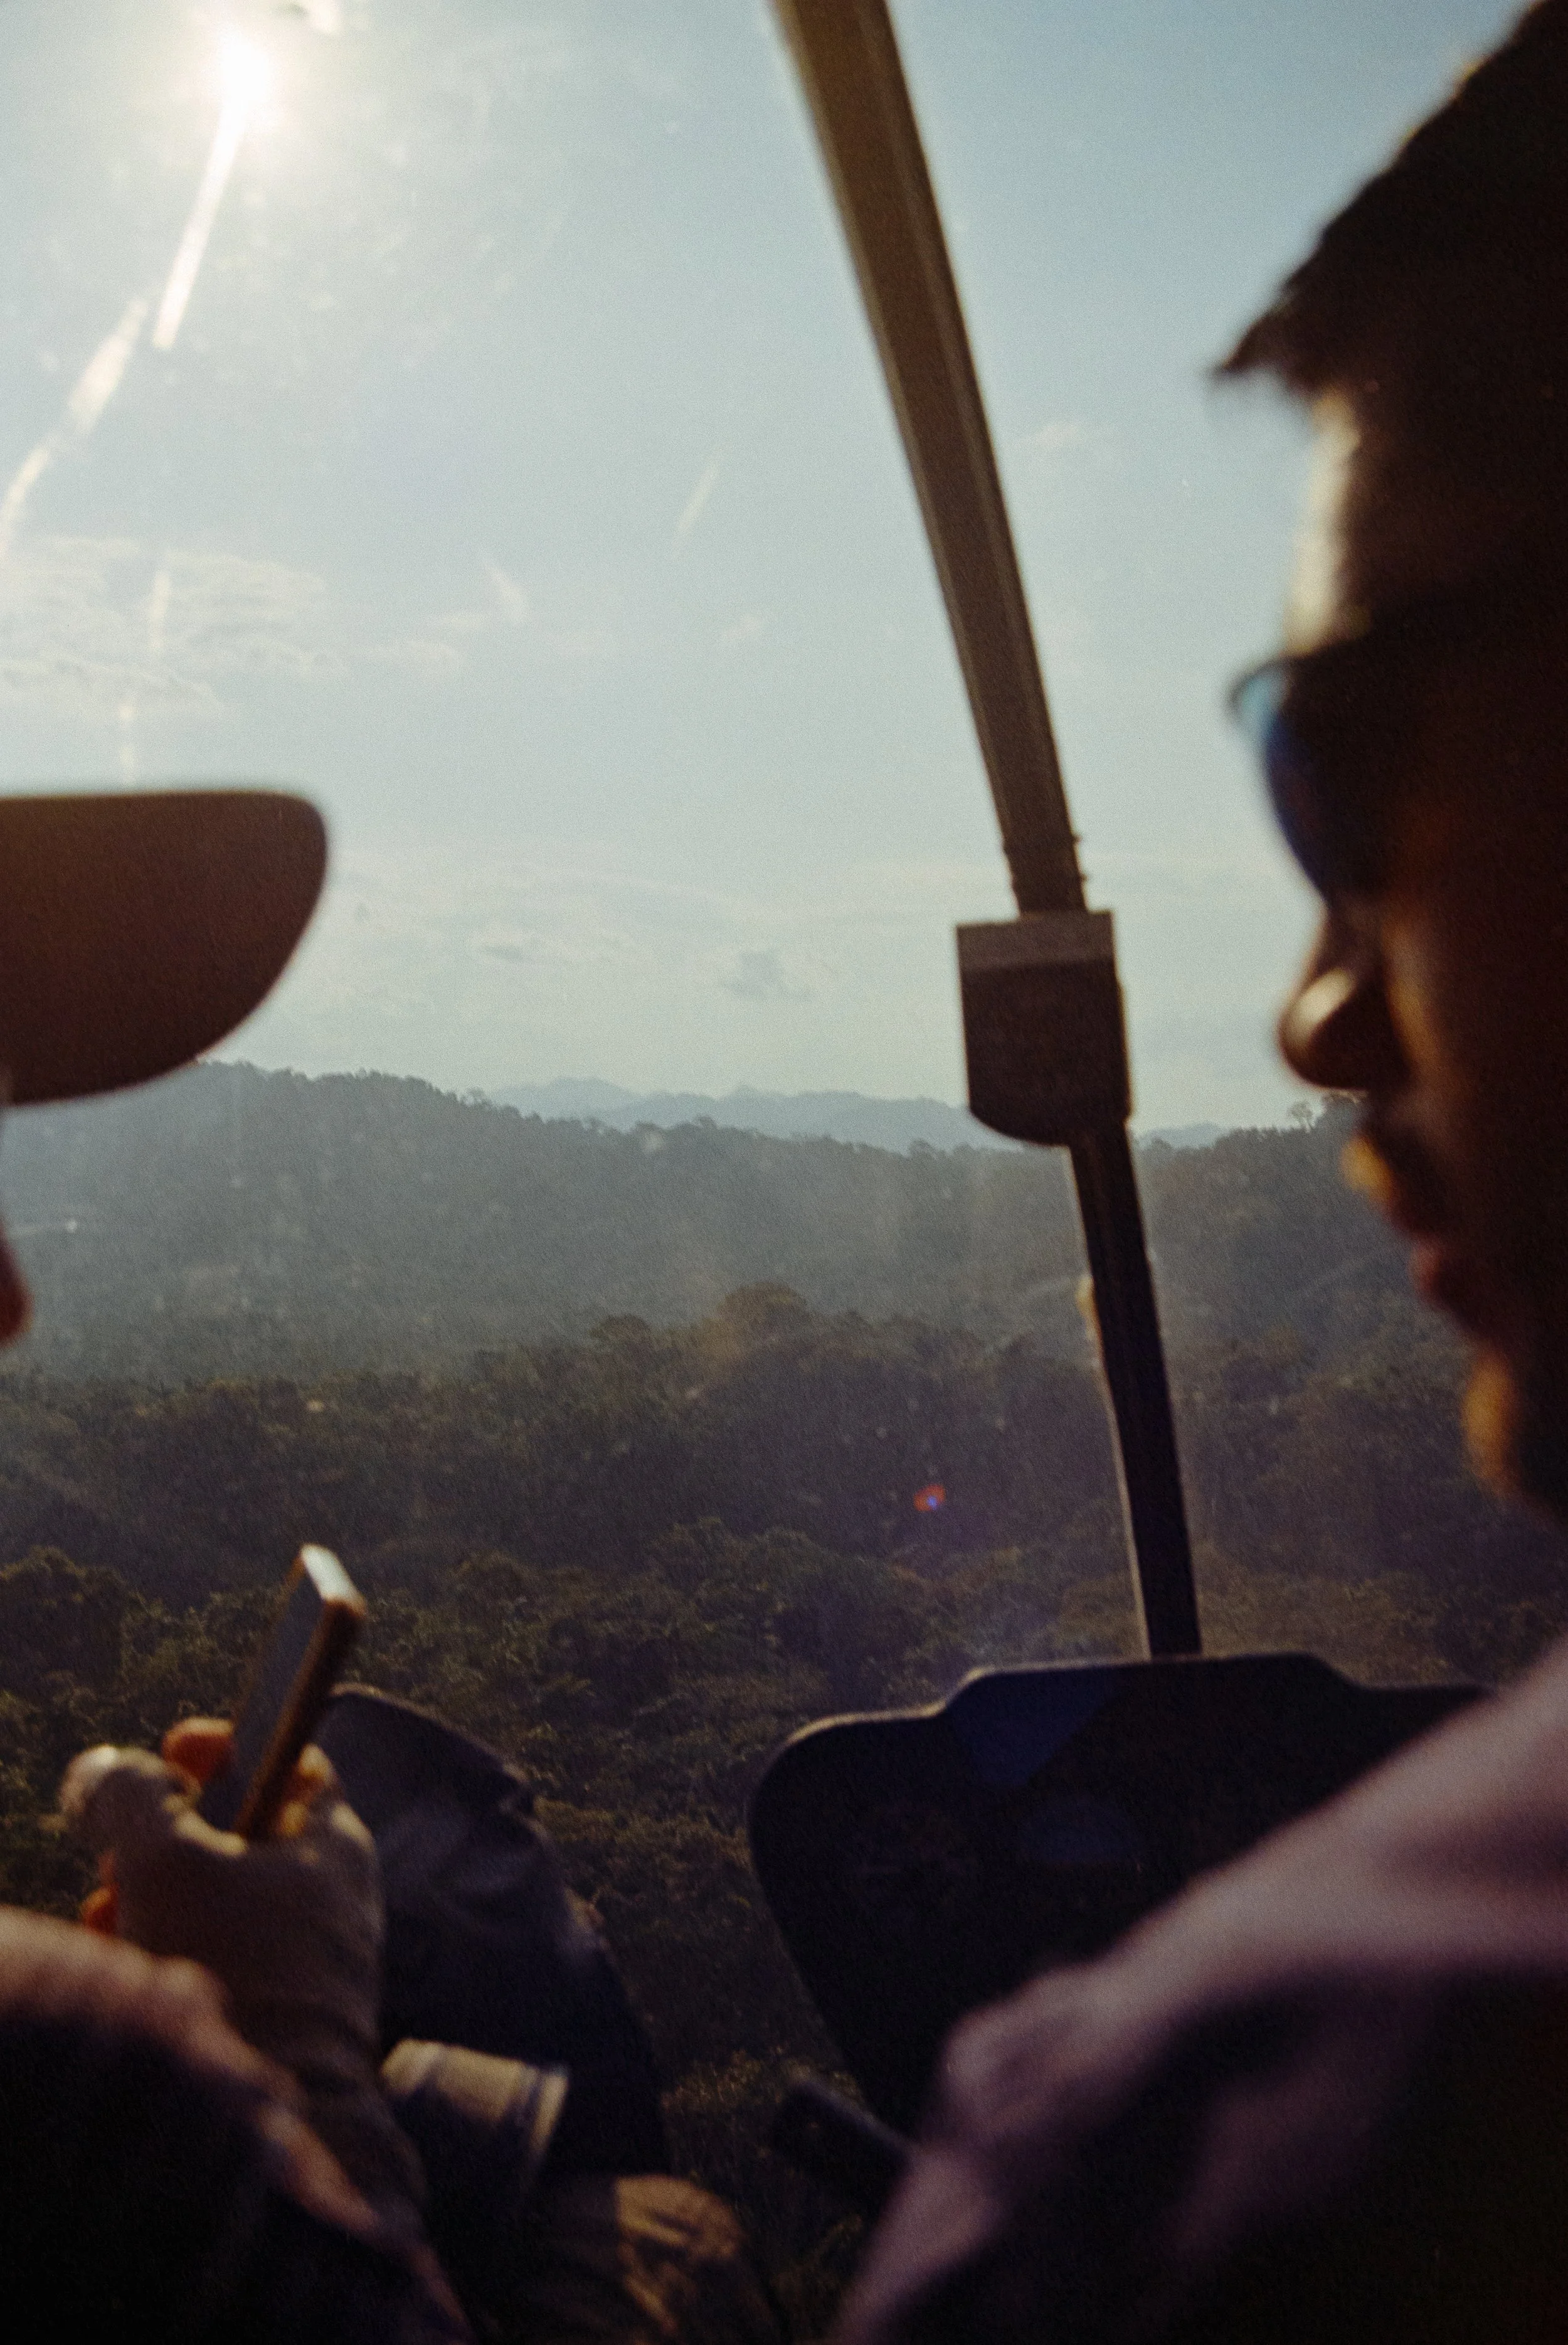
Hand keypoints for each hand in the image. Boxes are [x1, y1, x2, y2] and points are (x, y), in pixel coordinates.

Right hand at [61, 1720, 421, 2226]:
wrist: (276, 2127)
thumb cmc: (231, 1972)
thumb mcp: (164, 1857)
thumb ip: (127, 1793)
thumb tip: (104, 1770)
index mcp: (334, 1844)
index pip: (290, 1760)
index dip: (220, 1748)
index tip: (172, 1757)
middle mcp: (331, 1900)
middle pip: (235, 1837)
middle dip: (160, 1842)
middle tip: (116, 1860)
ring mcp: (307, 1966)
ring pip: (214, 1907)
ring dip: (150, 1904)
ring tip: (111, 1924)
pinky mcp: (280, 2025)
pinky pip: (216, 1969)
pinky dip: (167, 1962)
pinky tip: (132, 1978)